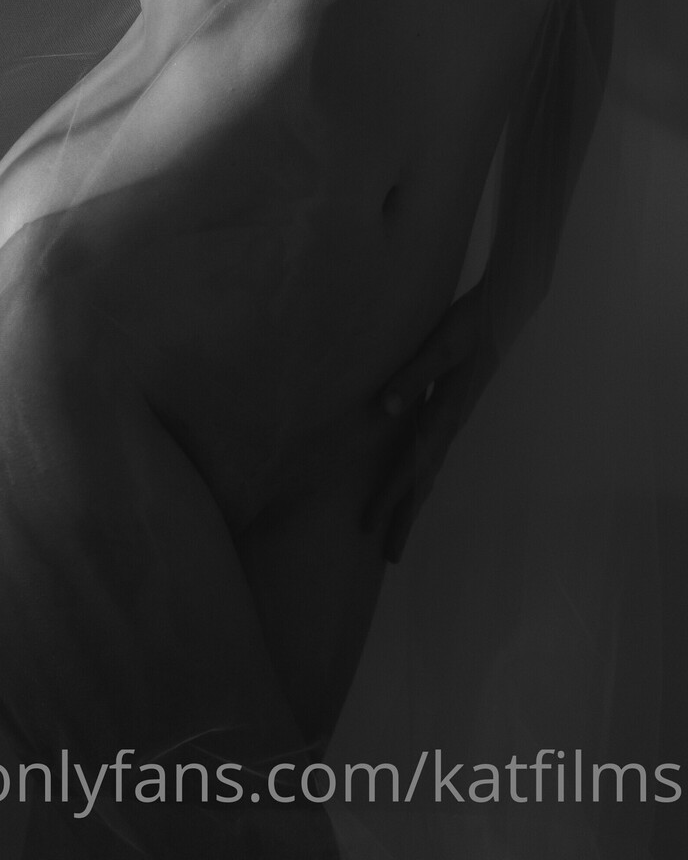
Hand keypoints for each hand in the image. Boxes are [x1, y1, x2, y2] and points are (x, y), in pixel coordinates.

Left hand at [363, 281, 501, 564]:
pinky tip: (410, 479)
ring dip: (412, 500)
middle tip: (388, 556)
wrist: (499, 311)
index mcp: (445, 416)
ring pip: (428, 470)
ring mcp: (451, 419)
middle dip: (404, 517)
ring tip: (396, 529)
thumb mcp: (438, 346)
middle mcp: (449, 425)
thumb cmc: (467, 324)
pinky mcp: (450, 408)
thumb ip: (412, 375)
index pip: (410, 468)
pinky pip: (430, 451)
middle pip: (422, 481)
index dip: (388, 498)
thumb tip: (386, 409)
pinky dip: (418, 474)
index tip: (368, 527)